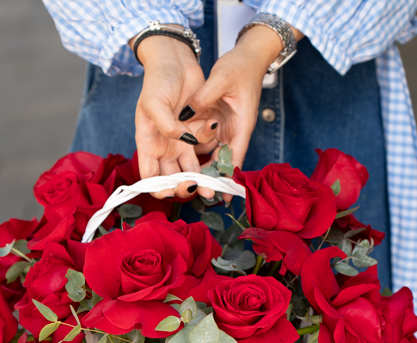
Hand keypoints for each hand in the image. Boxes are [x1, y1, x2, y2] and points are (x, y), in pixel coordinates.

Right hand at [132, 33, 217, 199]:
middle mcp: (163, 148)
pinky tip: (218, 147)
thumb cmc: (158, 80)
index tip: (173, 191)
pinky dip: (212, 156)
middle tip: (202, 189)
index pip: (149, 177)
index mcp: (148, 144)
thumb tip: (185, 141)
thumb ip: (167, 125)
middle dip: (187, 188)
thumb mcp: (155, 101)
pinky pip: (205, 152)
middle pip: (173, 179)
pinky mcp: (197, 134)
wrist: (175, 60)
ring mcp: (181, 143)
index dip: (159, 189)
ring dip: (204, 179)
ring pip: (191, 170)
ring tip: (216, 184)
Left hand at [184, 25, 302, 196]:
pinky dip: (197, 151)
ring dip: (202, 168)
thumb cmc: (240, 66)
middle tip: (197, 193)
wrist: (249, 56)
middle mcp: (234, 131)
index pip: (235, 157)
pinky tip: (183, 161)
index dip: (228, 177)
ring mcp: (225, 129)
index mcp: (241, 126)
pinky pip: (207, 142)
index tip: (223, 196)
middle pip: (223, 161)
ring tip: (186, 183)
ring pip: (213, 154)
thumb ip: (202, 98)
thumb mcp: (220, 78)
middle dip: (211, 178)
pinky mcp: (218, 123)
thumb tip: (184, 115)